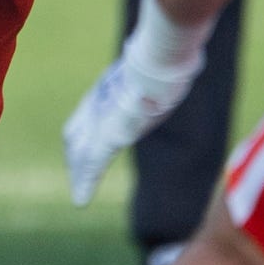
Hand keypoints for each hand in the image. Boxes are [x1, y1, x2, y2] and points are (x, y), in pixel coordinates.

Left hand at [63, 45, 198, 205]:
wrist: (158, 68)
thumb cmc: (163, 64)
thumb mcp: (160, 70)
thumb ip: (165, 74)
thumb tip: (188, 64)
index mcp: (108, 92)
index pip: (87, 115)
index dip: (84, 129)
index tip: (82, 141)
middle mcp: (96, 108)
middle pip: (76, 134)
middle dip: (76, 152)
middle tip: (77, 169)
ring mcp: (98, 123)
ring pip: (80, 154)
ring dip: (81, 173)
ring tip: (79, 193)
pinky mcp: (106, 139)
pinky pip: (92, 166)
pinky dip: (85, 183)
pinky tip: (80, 200)